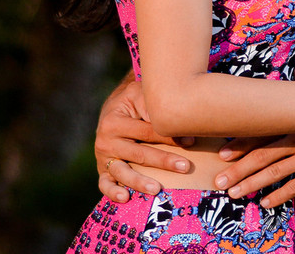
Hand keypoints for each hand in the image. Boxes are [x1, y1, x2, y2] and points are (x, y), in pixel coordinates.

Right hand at [94, 77, 193, 201]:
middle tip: (184, 167)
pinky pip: (105, 184)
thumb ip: (155, 110)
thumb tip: (182, 132)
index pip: (146, 132)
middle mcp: (106, 140)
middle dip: (162, 161)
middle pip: (138, 154)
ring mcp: (103, 157)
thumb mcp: (141, 96)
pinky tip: (125, 198)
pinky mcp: (103, 169)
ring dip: (140, 182)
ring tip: (156, 189)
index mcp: (114, 121)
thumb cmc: (133, 101)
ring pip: (122, 172)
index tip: (191, 142)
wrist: (113, 107)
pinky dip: (112, 192)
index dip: (169, 137)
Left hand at [215, 129, 294, 206]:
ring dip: (252, 185)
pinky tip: (265, 203)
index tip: (223, 155)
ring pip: (274, 174)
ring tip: (234, 194)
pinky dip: (279, 196)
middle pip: (262, 157)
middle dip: (238, 170)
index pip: (264, 134)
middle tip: (219, 182)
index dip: (242, 145)